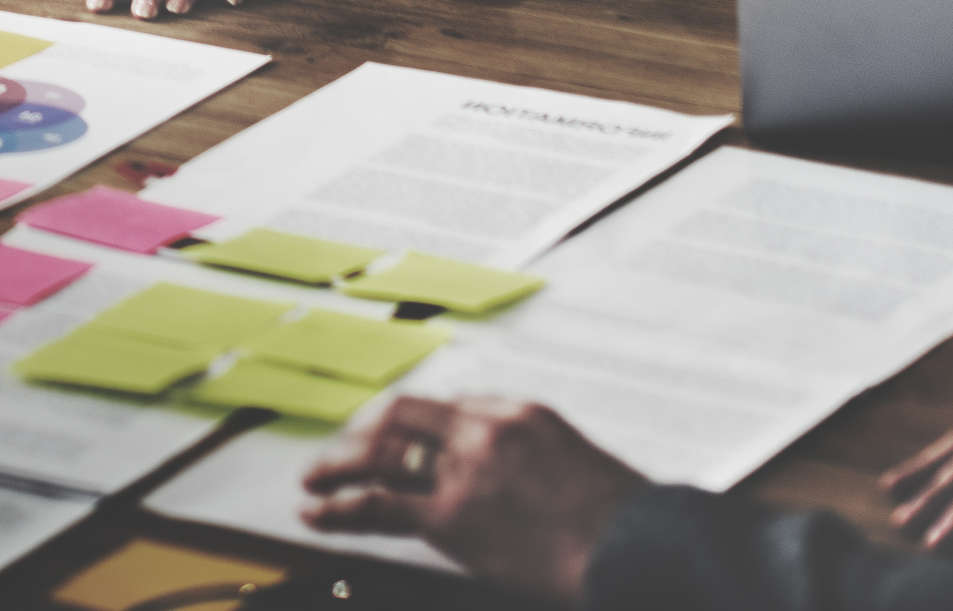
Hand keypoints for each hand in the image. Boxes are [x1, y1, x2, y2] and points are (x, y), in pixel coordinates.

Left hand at [303, 395, 646, 604]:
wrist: (640, 544)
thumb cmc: (627, 520)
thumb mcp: (583, 468)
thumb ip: (538, 463)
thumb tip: (515, 484)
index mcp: (522, 413)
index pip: (447, 408)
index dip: (411, 427)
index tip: (391, 440)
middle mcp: (486, 429)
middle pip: (403, 418)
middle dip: (364, 435)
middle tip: (339, 453)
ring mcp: (467, 469)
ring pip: (381, 454)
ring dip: (339, 466)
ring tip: (312, 479)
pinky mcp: (453, 516)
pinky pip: (378, 505)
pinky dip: (340, 508)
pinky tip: (318, 513)